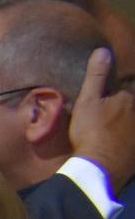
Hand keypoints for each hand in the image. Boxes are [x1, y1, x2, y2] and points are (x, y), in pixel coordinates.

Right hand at [71, 46, 134, 186]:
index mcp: (128, 99)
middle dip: (122, 108)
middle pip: (129, 106)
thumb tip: (103, 50)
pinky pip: (131, 140)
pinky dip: (128, 140)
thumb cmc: (91, 132)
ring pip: (131, 124)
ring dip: (125, 124)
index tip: (107, 99)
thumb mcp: (87, 101)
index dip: (118, 92)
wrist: (100, 167)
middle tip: (107, 117)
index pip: (126, 89)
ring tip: (113, 129)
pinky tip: (121, 144)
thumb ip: (96, 76)